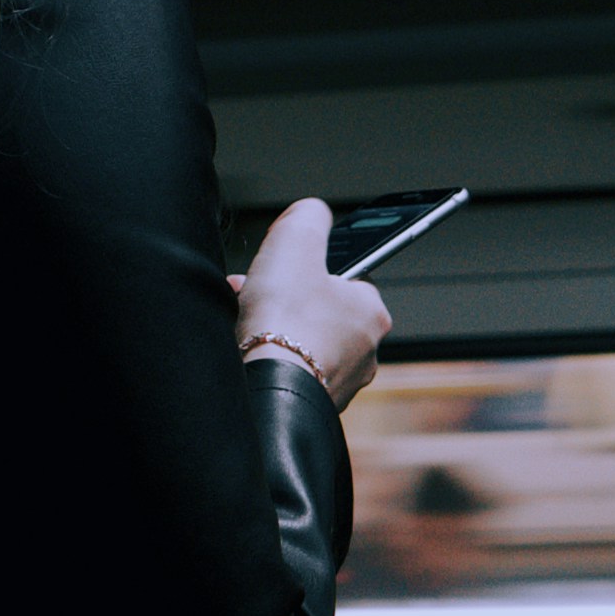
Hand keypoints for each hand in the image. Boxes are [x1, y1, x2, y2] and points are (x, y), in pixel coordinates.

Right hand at [226, 197, 391, 403]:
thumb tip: (313, 212)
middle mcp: (365, 352)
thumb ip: (308, 217)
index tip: (287, 265)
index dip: (310, 265)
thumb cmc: (283, 321)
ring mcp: (340, 382)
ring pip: (302, 339)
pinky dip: (268, 354)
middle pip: (318, 308)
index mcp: (372, 313)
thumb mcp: (295, 242)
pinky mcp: (313, 403)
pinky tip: (245, 347)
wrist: (266, 389)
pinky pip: (289, 368)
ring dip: (271, 323)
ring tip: (242, 316)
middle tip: (255, 290)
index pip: (348, 275)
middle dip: (282, 295)